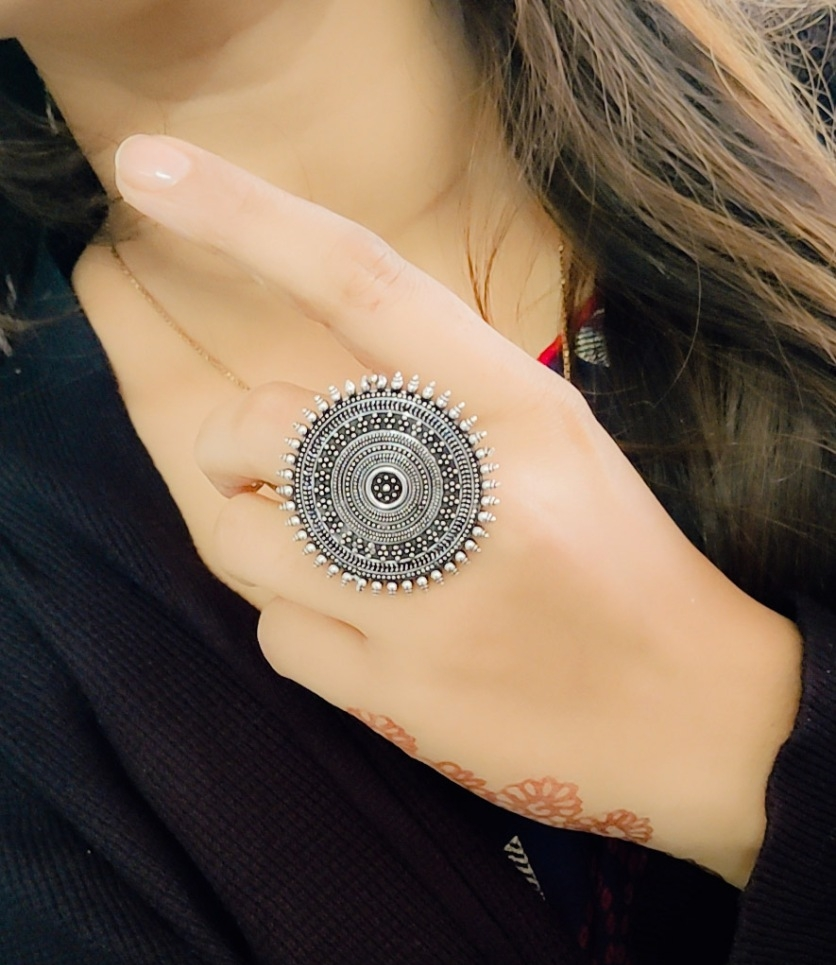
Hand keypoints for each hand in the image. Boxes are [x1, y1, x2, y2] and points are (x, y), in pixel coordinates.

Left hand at [115, 134, 801, 887]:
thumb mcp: (549, 441)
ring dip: (260, 536)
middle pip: (265, 427)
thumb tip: (301, 389)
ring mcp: (433, 603)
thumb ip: (437, 397)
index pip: (360, 281)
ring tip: (325, 554)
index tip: (149, 169)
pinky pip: (277, 636)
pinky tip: (361, 629)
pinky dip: (295, 624)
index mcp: (520, 407)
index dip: (243, 214)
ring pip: (245, 539)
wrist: (690, 708)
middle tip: (258, 463)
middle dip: (229, 444)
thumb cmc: (614, 556)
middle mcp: (473, 493)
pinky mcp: (404, 697)